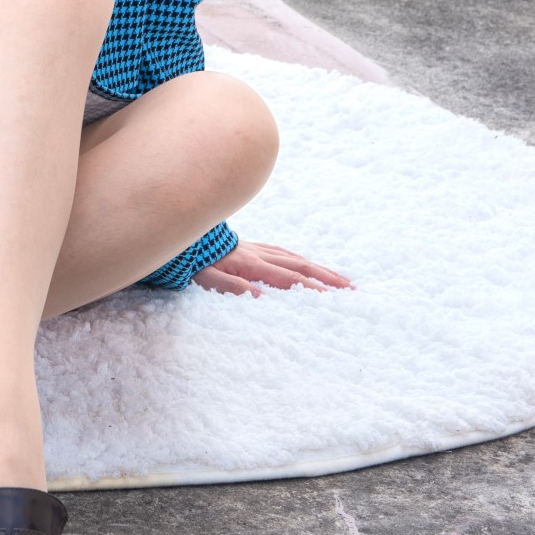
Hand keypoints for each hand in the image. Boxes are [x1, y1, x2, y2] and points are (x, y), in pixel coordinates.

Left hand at [191, 242, 355, 299]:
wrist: (183, 238)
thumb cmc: (193, 262)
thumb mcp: (206, 279)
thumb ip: (231, 286)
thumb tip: (260, 296)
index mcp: (250, 265)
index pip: (288, 278)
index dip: (312, 287)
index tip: (333, 297)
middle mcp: (259, 254)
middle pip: (300, 265)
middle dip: (327, 277)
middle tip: (351, 288)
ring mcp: (258, 249)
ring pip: (295, 257)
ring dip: (319, 268)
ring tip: (340, 279)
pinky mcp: (253, 247)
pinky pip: (284, 252)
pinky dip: (301, 259)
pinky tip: (308, 264)